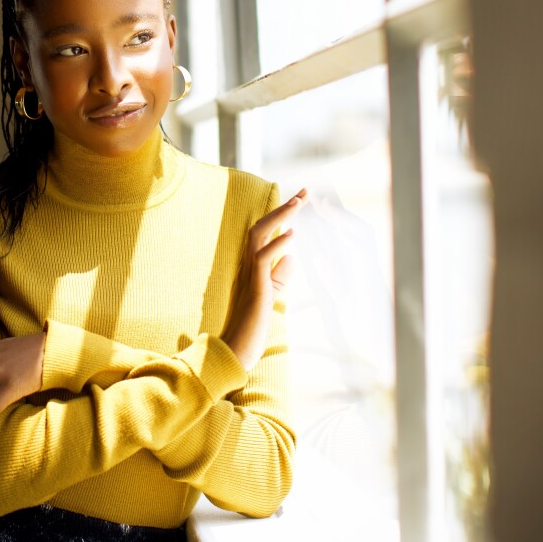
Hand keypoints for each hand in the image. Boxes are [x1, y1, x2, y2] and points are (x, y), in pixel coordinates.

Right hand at [220, 188, 305, 371]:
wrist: (237, 349)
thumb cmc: (252, 324)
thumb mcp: (272, 295)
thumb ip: (280, 276)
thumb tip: (292, 256)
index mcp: (252, 265)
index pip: (266, 232)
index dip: (282, 215)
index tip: (300, 200)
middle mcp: (247, 264)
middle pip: (262, 225)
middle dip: (283, 207)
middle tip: (305, 192)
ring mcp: (249, 274)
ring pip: (259, 235)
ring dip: (279, 217)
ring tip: (298, 203)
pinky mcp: (255, 287)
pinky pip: (262, 258)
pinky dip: (277, 244)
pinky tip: (292, 235)